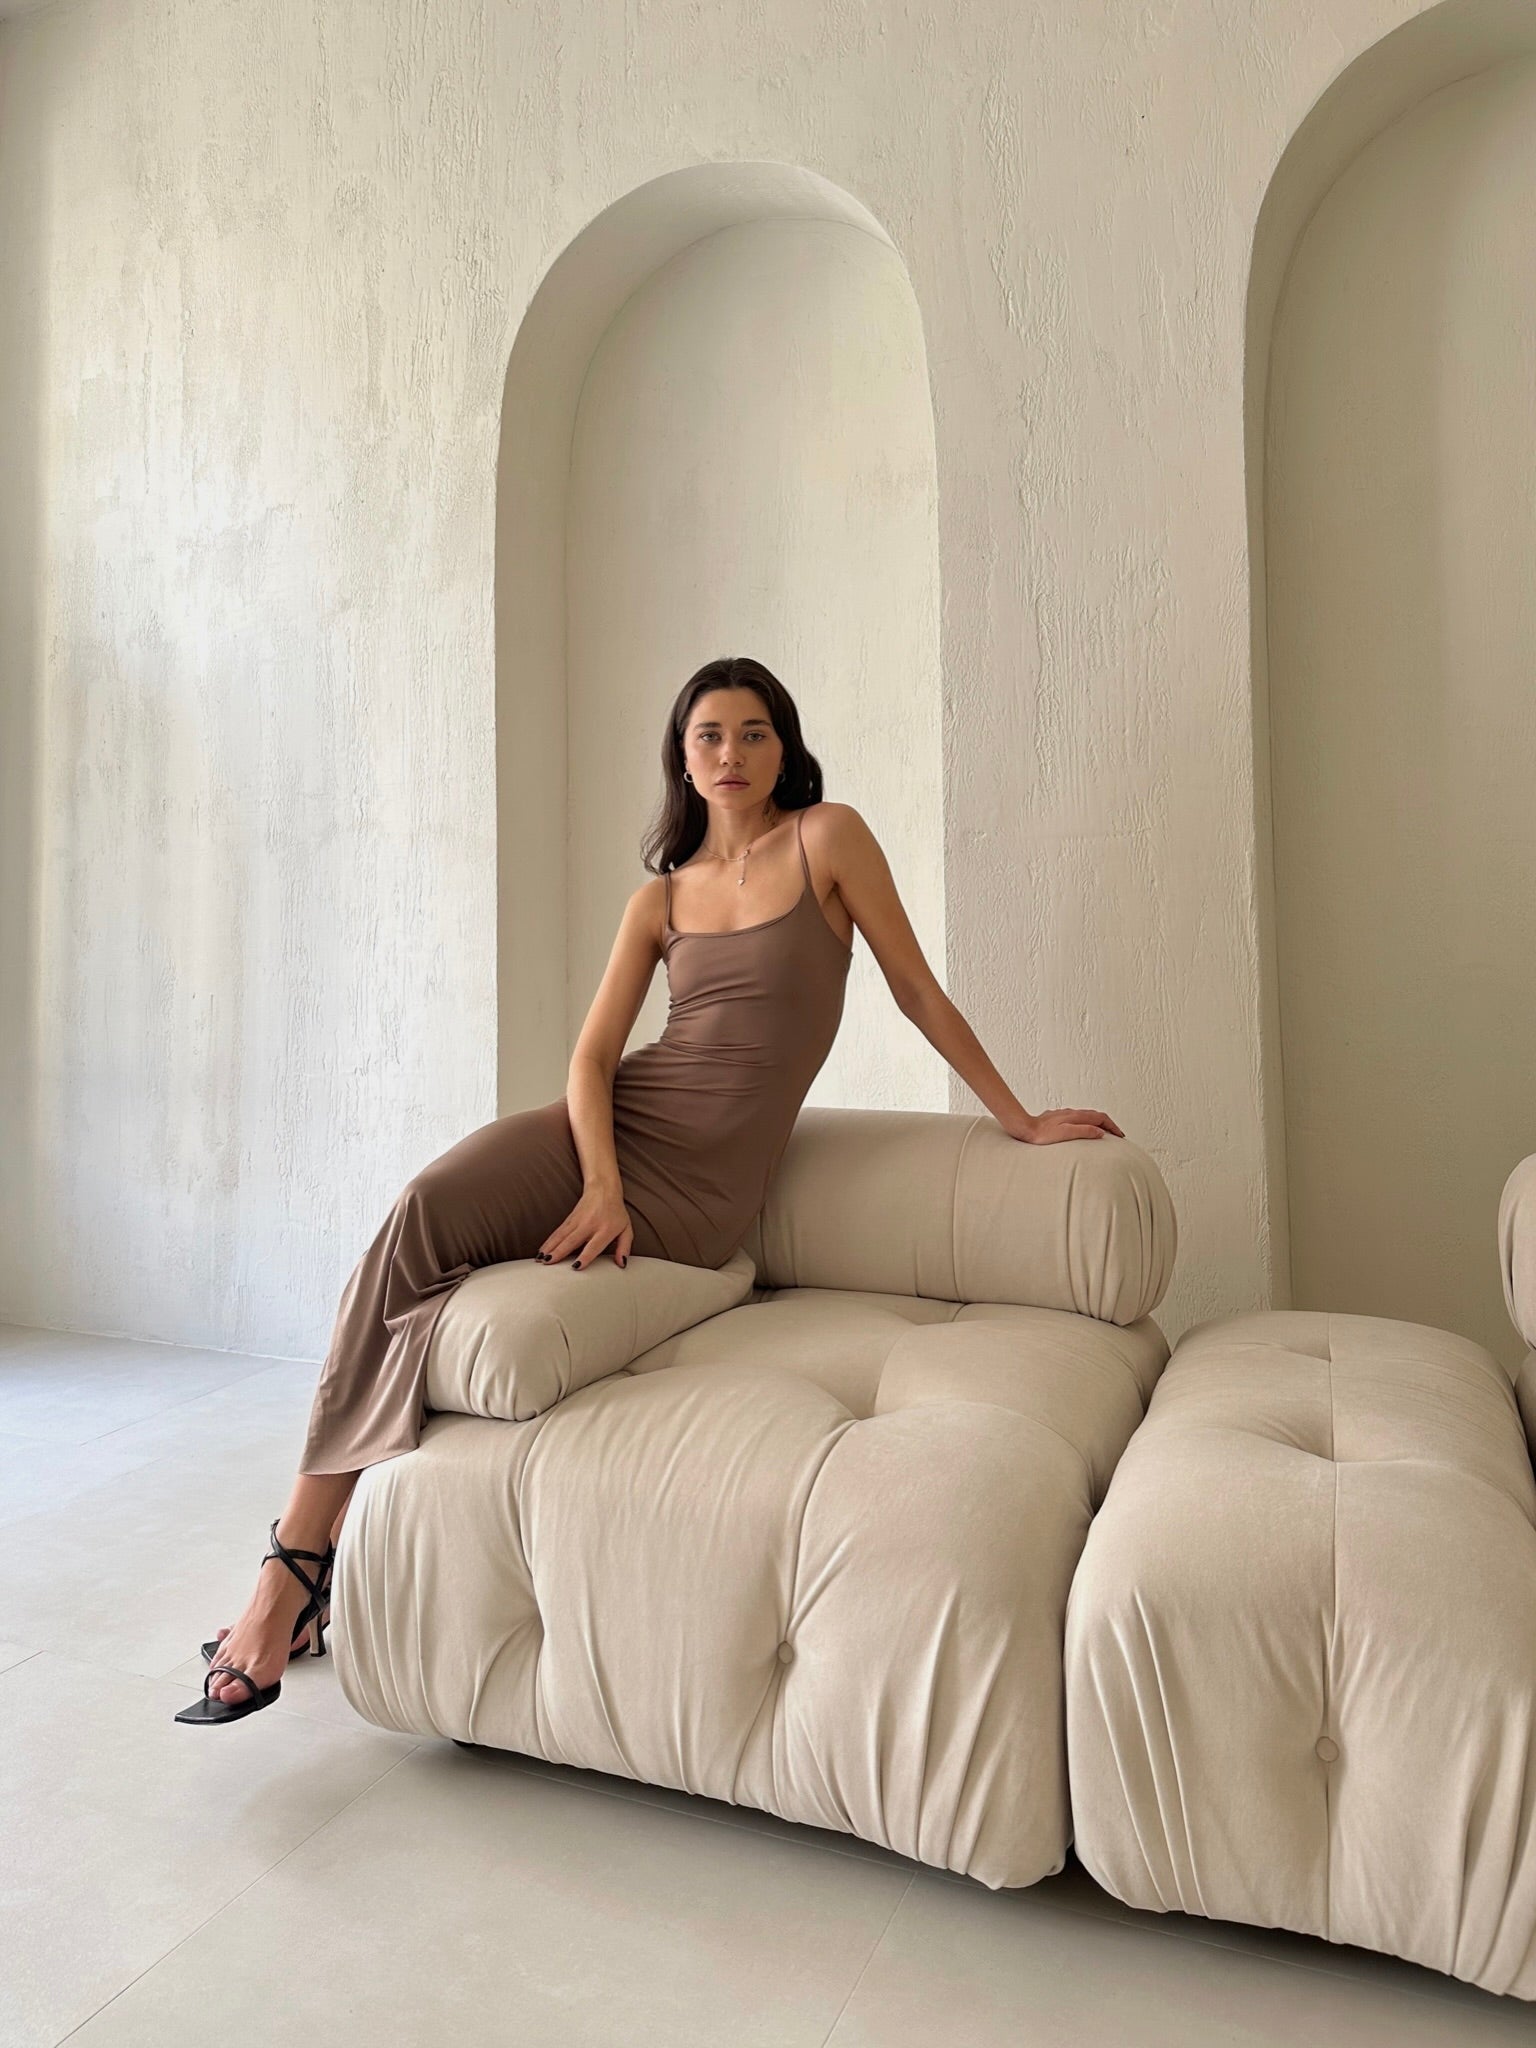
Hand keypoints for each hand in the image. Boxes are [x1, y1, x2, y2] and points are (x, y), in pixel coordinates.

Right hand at [536, 1182, 634, 1269]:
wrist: (604, 1189)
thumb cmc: (616, 1212)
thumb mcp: (626, 1229)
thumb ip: (624, 1247)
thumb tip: (622, 1264)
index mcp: (605, 1230)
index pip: (594, 1245)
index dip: (585, 1256)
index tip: (576, 1266)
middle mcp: (589, 1225)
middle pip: (572, 1240)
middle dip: (559, 1252)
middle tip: (549, 1263)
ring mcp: (578, 1221)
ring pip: (561, 1236)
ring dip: (550, 1247)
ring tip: (540, 1260)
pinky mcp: (570, 1219)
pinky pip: (558, 1232)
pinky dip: (548, 1241)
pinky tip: (541, 1251)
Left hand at [1006, 1107, 1124, 1143]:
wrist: (1024, 1129)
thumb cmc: (1042, 1134)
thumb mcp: (1066, 1133)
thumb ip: (1084, 1131)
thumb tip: (1100, 1132)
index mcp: (1076, 1116)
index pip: (1101, 1118)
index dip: (1113, 1126)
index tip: (1120, 1135)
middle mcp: (1071, 1113)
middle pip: (1096, 1115)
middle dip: (1108, 1124)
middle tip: (1116, 1134)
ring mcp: (1064, 1115)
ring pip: (1086, 1116)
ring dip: (1098, 1123)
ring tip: (1103, 1133)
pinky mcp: (1057, 1119)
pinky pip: (1077, 1119)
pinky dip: (1086, 1123)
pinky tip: (1082, 1129)